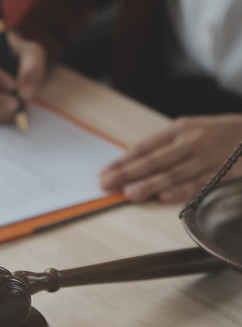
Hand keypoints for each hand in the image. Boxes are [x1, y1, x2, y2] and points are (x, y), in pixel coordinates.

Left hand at [98, 115, 241, 202]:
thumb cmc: (219, 133)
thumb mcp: (192, 129)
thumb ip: (166, 147)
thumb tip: (134, 165)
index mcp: (180, 128)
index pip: (144, 147)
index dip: (123, 162)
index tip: (103, 174)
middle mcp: (191, 141)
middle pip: (154, 160)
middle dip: (127, 174)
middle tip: (106, 185)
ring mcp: (207, 157)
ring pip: (173, 174)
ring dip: (149, 185)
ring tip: (128, 194)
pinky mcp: (223, 172)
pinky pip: (199, 183)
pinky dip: (181, 191)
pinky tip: (163, 197)